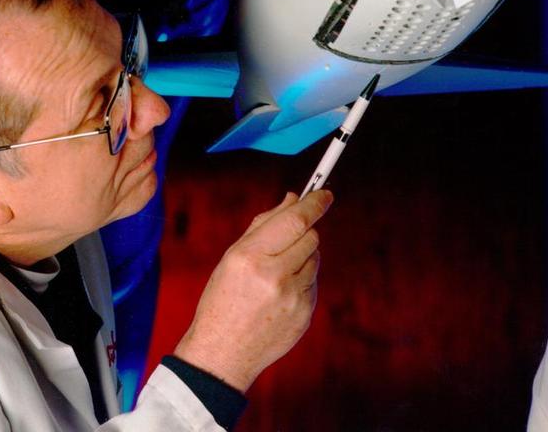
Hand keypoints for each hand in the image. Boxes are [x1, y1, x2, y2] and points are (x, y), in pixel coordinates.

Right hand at [172, 190, 332, 391]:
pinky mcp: (304, 314)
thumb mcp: (232, 257)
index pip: (295, 221)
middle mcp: (273, 276)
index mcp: (250, 257)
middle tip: (289, 239)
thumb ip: (264, 224)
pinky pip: (313, 282)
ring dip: (302, 258)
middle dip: (305, 231)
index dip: (314, 204)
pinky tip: (279, 295)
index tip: (325, 193)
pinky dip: (302, 281)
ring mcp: (292, 298)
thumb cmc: (224, 299)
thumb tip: (294, 198)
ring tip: (275, 276)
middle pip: (311, 236)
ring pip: (315, 258)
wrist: (222, 353)